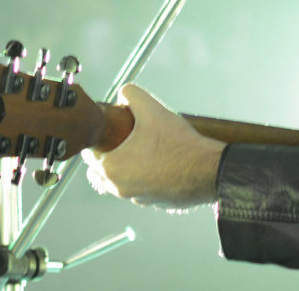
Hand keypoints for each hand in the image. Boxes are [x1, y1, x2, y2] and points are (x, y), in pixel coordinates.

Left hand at [82, 83, 224, 211]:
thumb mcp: (152, 109)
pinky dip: (143, 178)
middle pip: (100, 171)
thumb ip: (131, 94)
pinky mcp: (155, 203)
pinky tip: (157, 162)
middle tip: (121, 138)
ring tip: (141, 149)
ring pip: (120, 182)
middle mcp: (121, 189)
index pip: (89, 154)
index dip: (96, 138)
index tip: (107, 130)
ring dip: (125, 167)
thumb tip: (123, 93)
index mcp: (112, 169)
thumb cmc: (178, 144)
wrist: (209, 171)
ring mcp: (138, 199)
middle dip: (107, 154)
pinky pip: (140, 189)